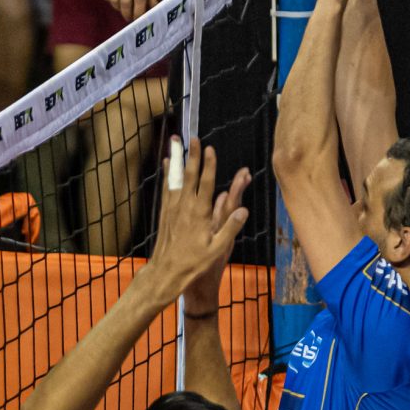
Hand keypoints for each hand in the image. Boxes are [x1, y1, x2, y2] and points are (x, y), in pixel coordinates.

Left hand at [143, 141, 249, 303]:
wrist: (166, 272)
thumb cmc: (194, 263)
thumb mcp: (217, 249)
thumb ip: (230, 227)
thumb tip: (243, 209)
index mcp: (199, 214)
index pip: (206, 184)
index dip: (209, 165)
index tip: (210, 149)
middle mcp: (184, 207)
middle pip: (189, 175)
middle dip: (192, 155)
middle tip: (192, 137)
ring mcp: (172, 208)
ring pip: (176, 178)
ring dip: (178, 159)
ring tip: (175, 142)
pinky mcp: (165, 212)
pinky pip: (167, 188)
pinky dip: (168, 174)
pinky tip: (168, 164)